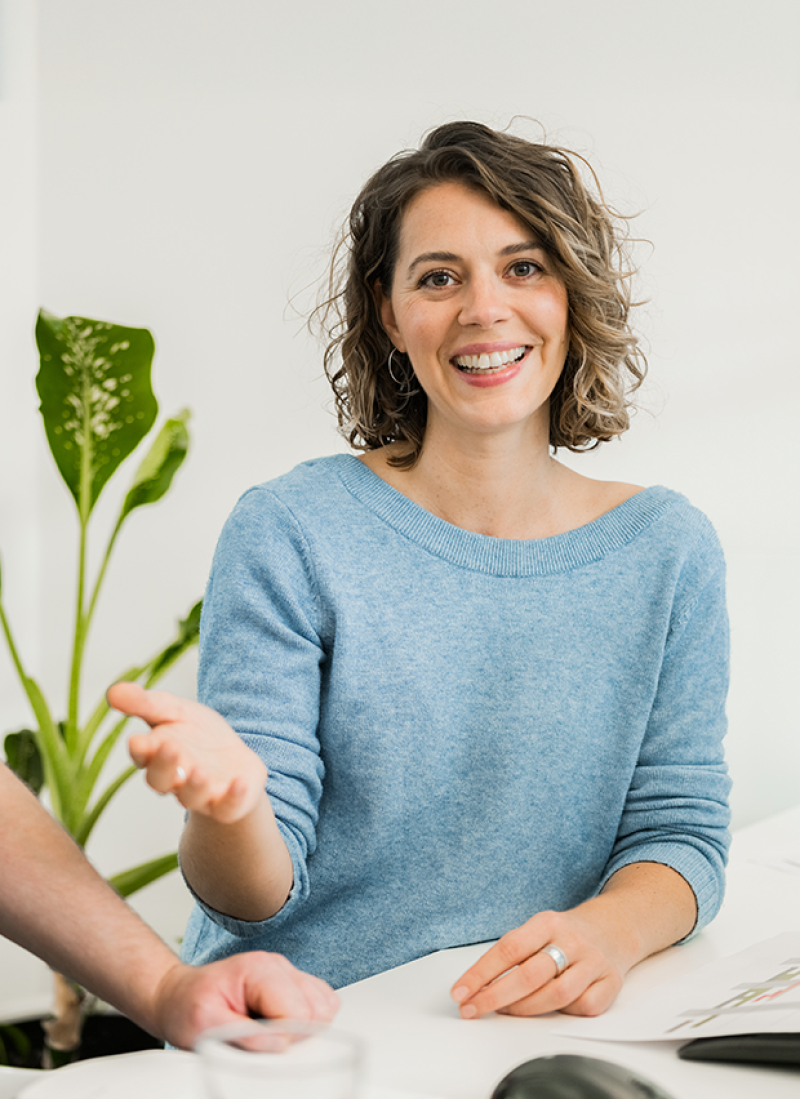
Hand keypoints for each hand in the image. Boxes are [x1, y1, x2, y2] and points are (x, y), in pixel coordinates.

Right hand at [108, 681, 267, 823]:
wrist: (232, 760)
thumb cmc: (197, 735)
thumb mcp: (174, 711)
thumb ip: (145, 703)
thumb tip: (112, 691)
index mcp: (157, 755)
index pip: (142, 755)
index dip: (140, 750)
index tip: (137, 740)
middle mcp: (175, 780)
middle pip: (161, 780)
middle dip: (164, 766)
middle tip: (170, 748)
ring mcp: (202, 794)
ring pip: (191, 797)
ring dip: (194, 786)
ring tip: (199, 772)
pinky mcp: (228, 804)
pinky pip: (229, 807)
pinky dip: (234, 798)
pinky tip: (240, 783)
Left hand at [153, 953, 339, 1049]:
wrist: (179, 996)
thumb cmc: (188, 1007)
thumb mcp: (204, 1024)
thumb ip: (244, 1034)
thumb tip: (280, 1045)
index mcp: (260, 969)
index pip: (298, 1011)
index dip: (283, 1038)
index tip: (259, 1046)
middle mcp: (279, 966)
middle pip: (318, 1009)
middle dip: (296, 1035)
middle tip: (262, 1041)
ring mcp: (288, 974)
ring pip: (326, 1007)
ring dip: (304, 1029)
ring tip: (270, 1034)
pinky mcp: (292, 986)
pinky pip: (320, 1006)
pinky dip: (306, 1024)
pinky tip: (279, 1029)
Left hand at [450, 904, 631, 1018]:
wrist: (614, 926)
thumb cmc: (566, 933)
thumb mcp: (538, 929)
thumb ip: (515, 953)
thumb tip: (478, 985)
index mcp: (547, 922)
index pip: (509, 948)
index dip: (481, 973)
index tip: (460, 992)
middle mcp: (571, 941)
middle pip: (530, 975)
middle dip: (495, 997)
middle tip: (473, 1009)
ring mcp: (593, 962)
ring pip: (557, 995)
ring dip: (525, 1009)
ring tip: (505, 1012)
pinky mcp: (611, 982)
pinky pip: (586, 1007)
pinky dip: (565, 1013)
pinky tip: (552, 1010)